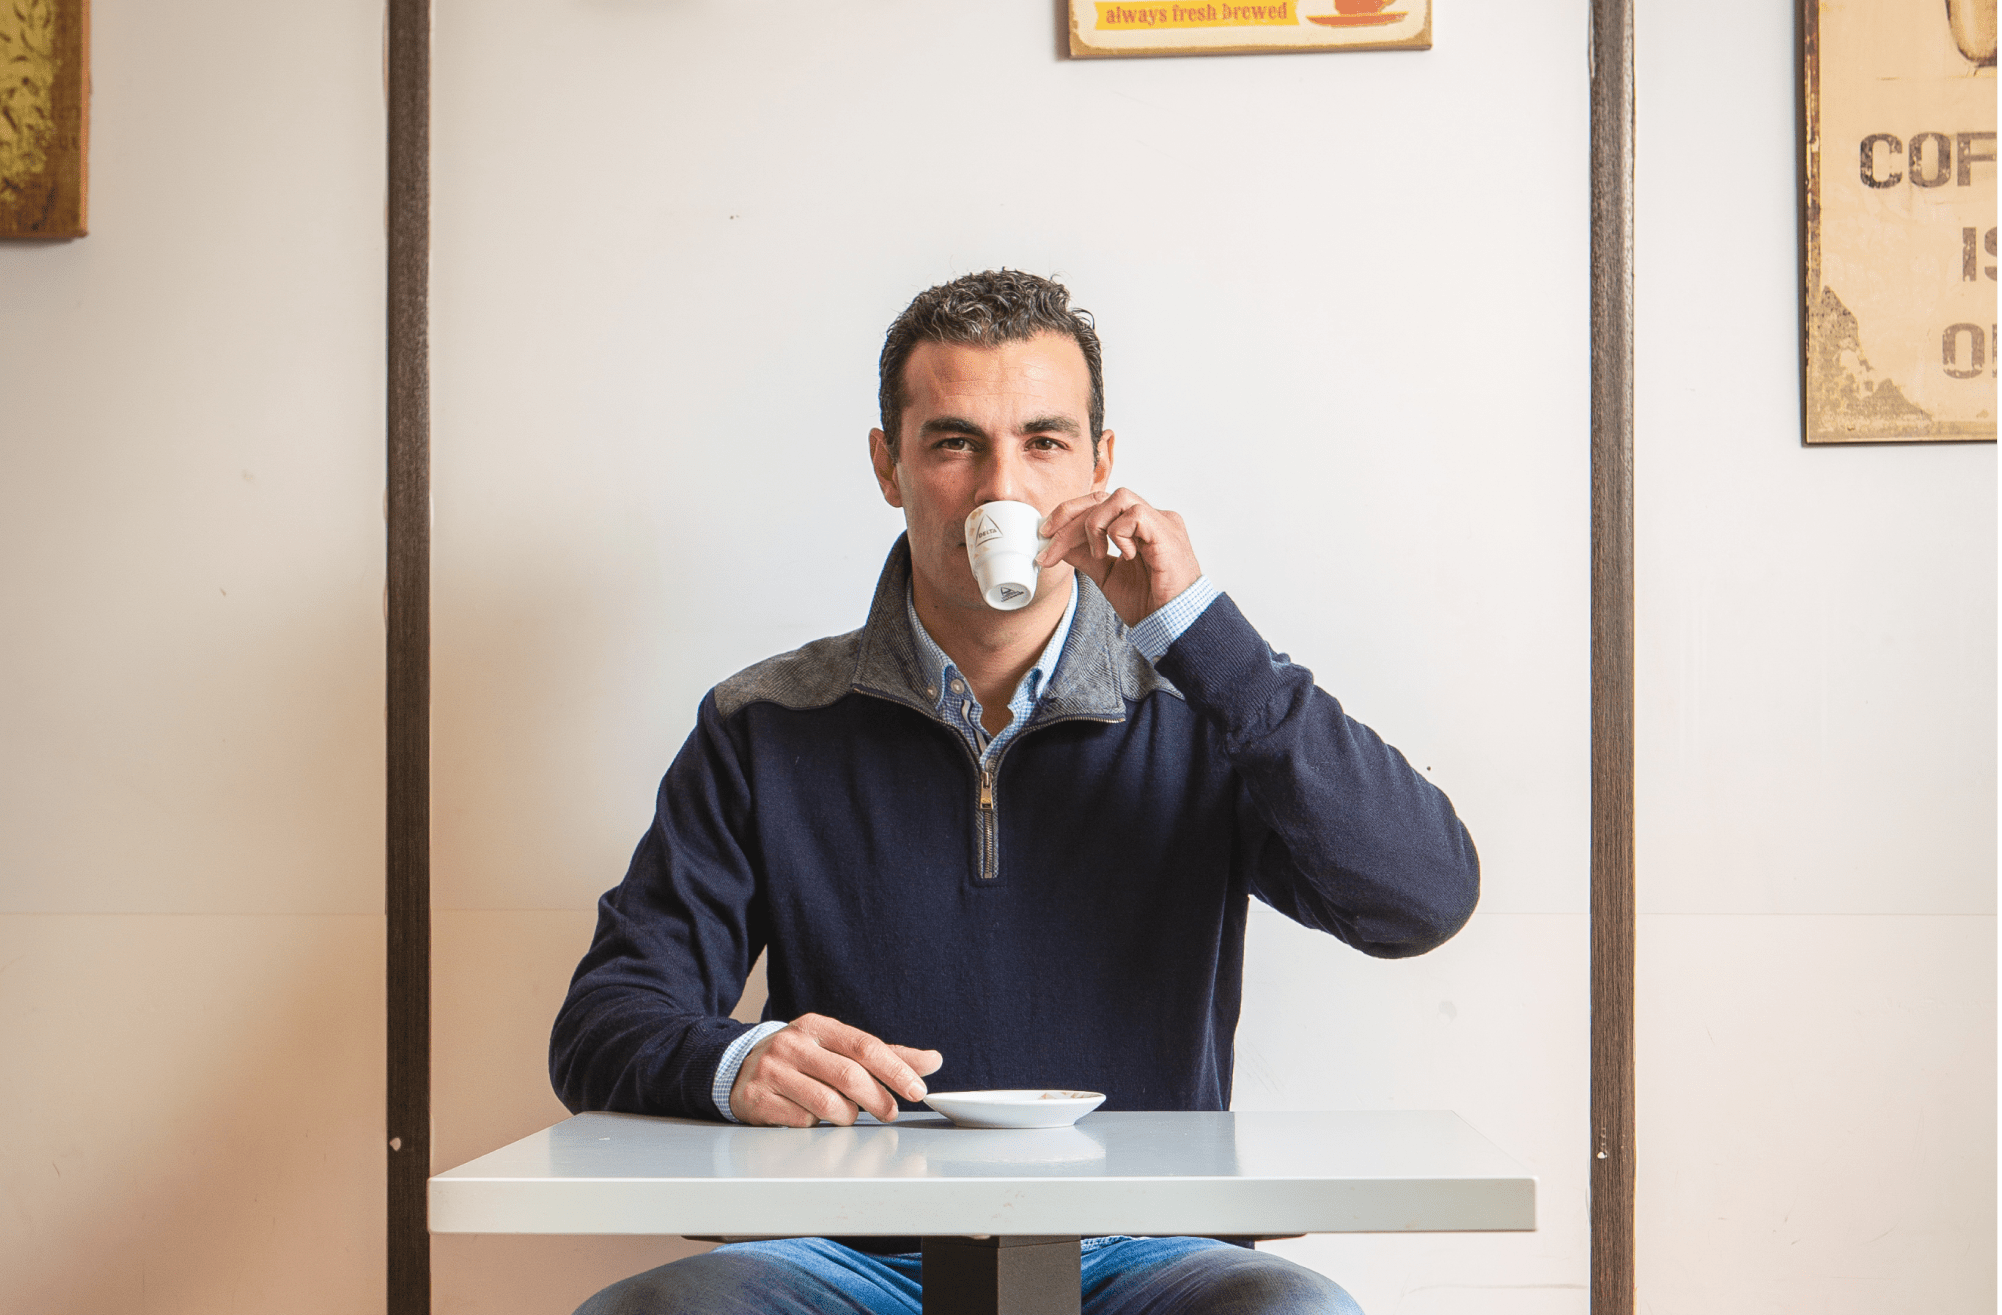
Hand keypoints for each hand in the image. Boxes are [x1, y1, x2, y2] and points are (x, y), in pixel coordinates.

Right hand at [728, 1013, 943, 1127]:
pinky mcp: (757, 1099)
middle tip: (891, 1112)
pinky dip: (817, 1124)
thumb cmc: (802, 1059)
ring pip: (827, 1103)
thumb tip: (933, 1061)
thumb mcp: (838, 1048)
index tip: (918, 1090)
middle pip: (849, 1076)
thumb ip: (885, 1056)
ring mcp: (772, 1071)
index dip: (895, 1070)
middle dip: (878, 1099)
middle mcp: (792, 1044)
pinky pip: (802, 1121)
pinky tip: (814, 1116)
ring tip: (848, 1113)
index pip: (865, 1047)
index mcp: (817, 1026)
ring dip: (848, 1115)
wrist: (741, 1068)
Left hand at [1038, 487, 1201, 627]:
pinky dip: (1120, 534)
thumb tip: (1058, 543)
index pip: (1099, 504)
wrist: (1173, 625)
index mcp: (1139, 527)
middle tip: (1050, 540)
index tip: (1046, 533)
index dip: (1069, 514)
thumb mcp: (1107, 576)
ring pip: (1118, 497)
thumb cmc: (1149, 604)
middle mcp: (1152, 518)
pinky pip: (1135, 515)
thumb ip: (1086, 556)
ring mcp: (1161, 522)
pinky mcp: (1167, 532)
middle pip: (1103, 496)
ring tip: (1098, 553)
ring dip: (1095, 524)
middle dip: (1070, 516)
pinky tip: (1126, 556)